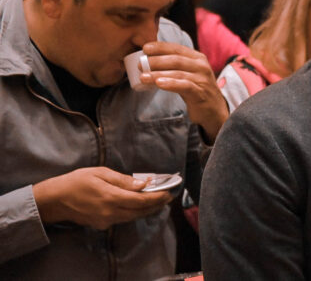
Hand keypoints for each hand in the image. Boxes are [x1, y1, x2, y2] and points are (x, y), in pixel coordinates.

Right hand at [32, 167, 171, 229]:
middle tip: (169, 197)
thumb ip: (123, 180)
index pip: (141, 201)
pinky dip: (135, 212)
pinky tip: (140, 205)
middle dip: (156, 205)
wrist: (54, 200)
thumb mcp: (100, 173)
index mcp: (110, 197)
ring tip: (158, 200)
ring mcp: (106, 221)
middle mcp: (110, 213)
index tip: (169, 192)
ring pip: (133, 217)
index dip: (157, 198)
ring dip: (147, 209)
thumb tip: (144, 184)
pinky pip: (123, 219)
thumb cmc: (76, 181)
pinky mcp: (102, 225)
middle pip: (140, 211)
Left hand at [140, 41, 228, 141]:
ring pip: (177, 73)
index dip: (160, 47)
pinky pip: (184, 86)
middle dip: (156, 61)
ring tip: (143, 77)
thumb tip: (148, 62)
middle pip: (176, 59)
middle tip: (140, 65)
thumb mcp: (188, 74)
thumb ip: (174, 67)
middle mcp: (201, 66)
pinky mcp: (200, 93)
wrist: (214, 110)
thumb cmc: (196, 90)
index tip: (145, 48)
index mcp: (197, 58)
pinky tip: (158, 84)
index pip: (177, 48)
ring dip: (158, 74)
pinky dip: (171, 84)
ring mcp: (202, 79)